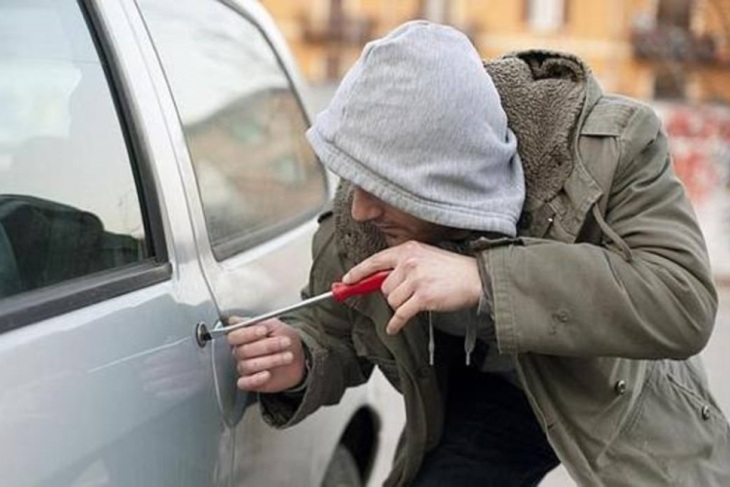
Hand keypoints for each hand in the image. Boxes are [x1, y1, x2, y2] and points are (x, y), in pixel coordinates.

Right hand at [226, 318, 305, 392]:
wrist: (299, 357)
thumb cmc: (285, 339)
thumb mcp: (275, 326)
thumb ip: (257, 322)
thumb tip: (235, 320)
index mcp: (243, 337)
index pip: (235, 336)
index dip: (248, 333)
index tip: (264, 331)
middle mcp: (241, 352)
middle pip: (243, 351)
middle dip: (267, 346)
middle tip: (285, 342)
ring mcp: (245, 367)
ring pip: (247, 365)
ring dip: (270, 360)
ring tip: (287, 356)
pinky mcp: (251, 381)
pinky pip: (245, 383)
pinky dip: (255, 379)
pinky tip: (267, 374)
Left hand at [343, 241, 481, 334]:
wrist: (475, 278)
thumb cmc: (452, 269)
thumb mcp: (425, 256)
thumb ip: (403, 265)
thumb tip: (379, 280)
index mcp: (408, 249)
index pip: (375, 261)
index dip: (358, 272)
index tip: (346, 281)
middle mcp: (409, 262)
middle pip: (383, 286)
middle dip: (393, 294)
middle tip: (410, 294)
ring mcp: (416, 279)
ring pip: (391, 301)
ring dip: (401, 306)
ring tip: (418, 300)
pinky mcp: (423, 297)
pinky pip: (400, 315)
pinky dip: (396, 324)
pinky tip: (394, 327)